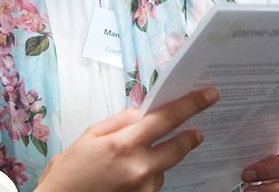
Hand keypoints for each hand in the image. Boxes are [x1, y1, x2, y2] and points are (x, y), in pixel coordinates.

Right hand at [36, 87, 218, 191]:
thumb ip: (120, 121)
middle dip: (190, 136)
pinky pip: (153, 184)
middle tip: (197, 131)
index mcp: (124, 144)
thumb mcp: (90, 136)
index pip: (167, 118)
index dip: (191, 105)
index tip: (209, 95)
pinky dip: (148, 175)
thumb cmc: (69, 172)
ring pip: (164, 167)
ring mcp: (144, 188)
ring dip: (160, 159)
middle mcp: (139, 167)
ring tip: (134, 160)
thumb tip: (142, 113)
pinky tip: (128, 175)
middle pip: (179, 146)